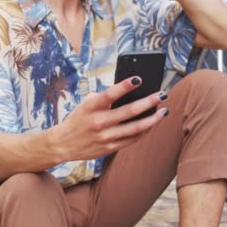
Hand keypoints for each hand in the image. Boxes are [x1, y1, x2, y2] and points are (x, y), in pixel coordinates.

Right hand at [50, 76, 168, 161]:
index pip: (110, 94)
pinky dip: (144, 131)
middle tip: (162, 95)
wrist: (62, 144)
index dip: (125, 86)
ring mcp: (105, 136)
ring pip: (135, 128)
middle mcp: (98, 122)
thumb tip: (129, 93)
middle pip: (129, 111)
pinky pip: (132, 139)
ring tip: (163, 111)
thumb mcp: (86, 105)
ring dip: (152, 119)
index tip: (139, 79)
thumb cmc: (78, 119)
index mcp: (91, 107)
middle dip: (149, 102)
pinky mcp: (109, 148)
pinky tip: (152, 123)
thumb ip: (104, 98)